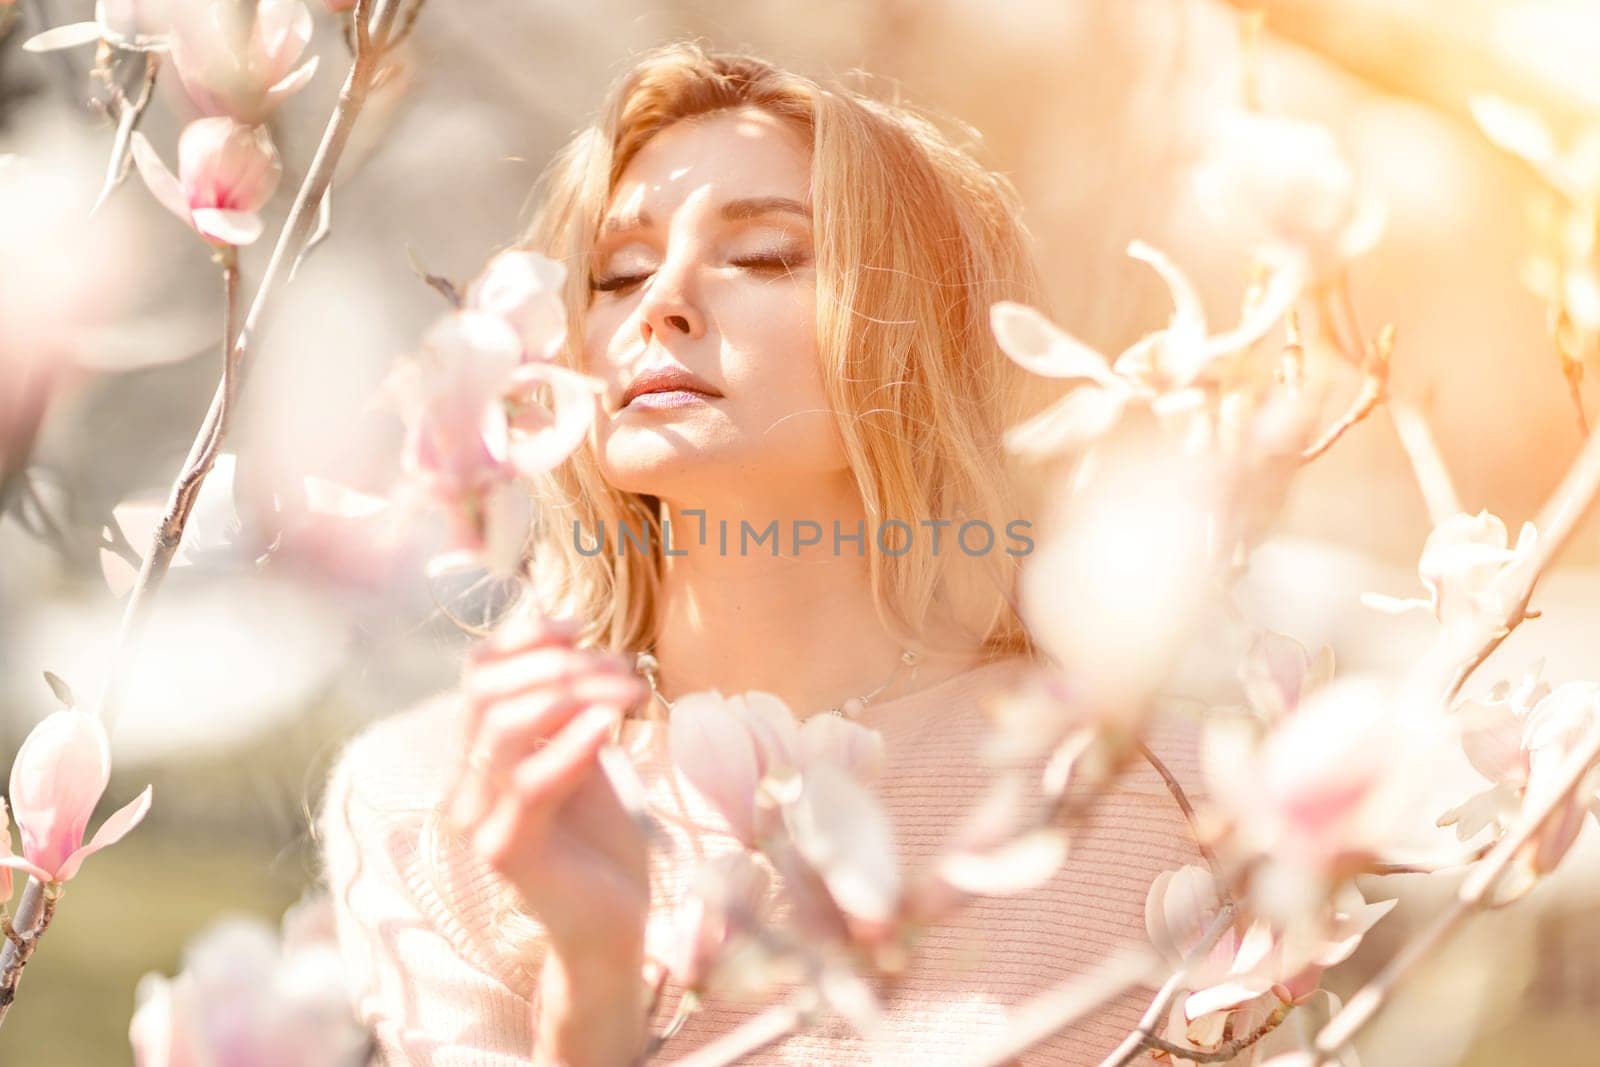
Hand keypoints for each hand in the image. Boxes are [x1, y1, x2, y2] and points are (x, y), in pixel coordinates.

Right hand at [444, 612, 652, 1063]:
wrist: (613, 924)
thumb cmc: (600, 840)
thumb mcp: (582, 755)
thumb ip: (566, 707)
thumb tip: (564, 632)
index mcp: (475, 756)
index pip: (477, 675)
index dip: (522, 640)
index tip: (578, 627)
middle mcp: (464, 785)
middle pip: (488, 693)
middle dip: (561, 666)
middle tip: (625, 668)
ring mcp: (478, 820)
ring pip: (504, 727)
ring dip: (576, 694)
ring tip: (631, 691)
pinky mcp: (507, 851)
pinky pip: (530, 781)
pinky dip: (572, 743)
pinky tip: (612, 723)